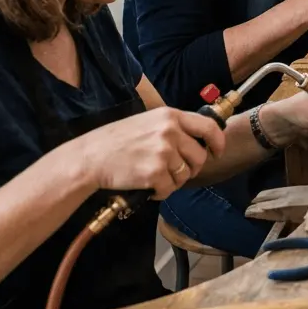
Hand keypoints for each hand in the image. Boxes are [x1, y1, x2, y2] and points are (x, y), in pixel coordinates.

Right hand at [69, 107, 224, 199]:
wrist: (90, 157)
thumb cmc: (116, 141)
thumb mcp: (148, 122)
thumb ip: (173, 127)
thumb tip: (199, 140)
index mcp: (170, 116)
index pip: (208, 127)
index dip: (217, 142)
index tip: (216, 152)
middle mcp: (170, 131)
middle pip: (199, 156)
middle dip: (191, 168)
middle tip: (174, 172)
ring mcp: (163, 151)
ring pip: (185, 174)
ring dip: (173, 181)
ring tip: (154, 177)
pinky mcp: (155, 172)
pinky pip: (170, 189)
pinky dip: (160, 192)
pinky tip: (147, 186)